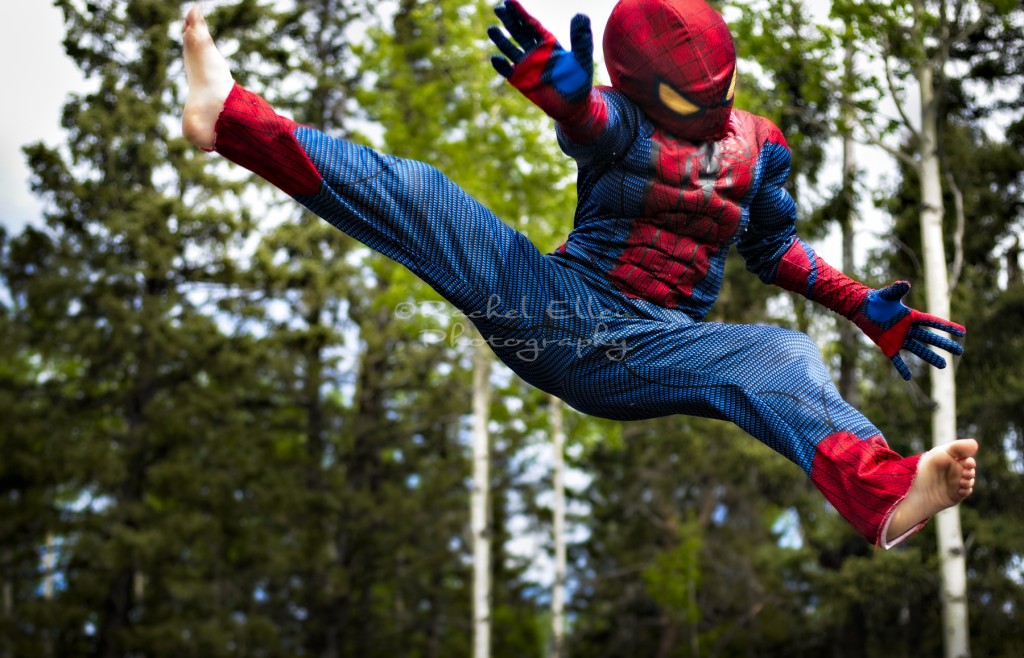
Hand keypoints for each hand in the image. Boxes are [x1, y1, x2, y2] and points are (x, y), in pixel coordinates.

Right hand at [488, 0, 593, 120]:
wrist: (573, 107)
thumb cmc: (579, 81)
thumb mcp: (582, 59)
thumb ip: (581, 39)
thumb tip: (580, 15)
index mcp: (548, 43)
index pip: (532, 24)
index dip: (521, 13)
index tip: (510, 1)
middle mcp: (535, 52)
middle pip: (518, 32)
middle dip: (509, 20)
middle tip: (498, 8)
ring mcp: (526, 66)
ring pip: (510, 49)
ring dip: (501, 39)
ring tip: (491, 29)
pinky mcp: (521, 81)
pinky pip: (508, 70)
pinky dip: (501, 65)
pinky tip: (496, 58)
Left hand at [853, 281, 965, 379]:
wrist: (862, 309)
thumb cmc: (876, 300)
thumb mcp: (887, 295)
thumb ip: (896, 290)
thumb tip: (906, 284)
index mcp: (911, 317)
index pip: (933, 322)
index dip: (947, 327)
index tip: (962, 332)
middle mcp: (908, 329)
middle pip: (930, 338)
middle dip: (945, 344)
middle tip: (960, 351)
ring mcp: (899, 339)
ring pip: (919, 350)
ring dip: (931, 357)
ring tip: (943, 365)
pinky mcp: (888, 347)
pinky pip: (897, 360)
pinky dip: (902, 368)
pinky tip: (908, 377)